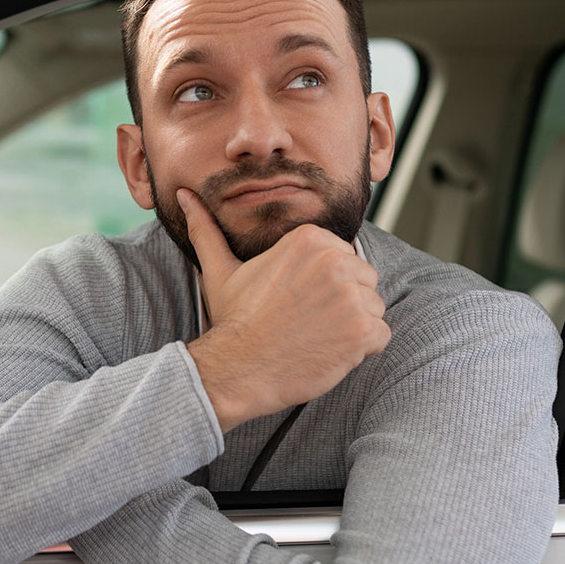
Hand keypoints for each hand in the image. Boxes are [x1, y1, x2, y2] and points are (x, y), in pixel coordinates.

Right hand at [179, 188, 389, 432]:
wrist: (238, 367)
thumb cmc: (233, 321)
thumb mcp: (220, 269)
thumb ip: (206, 229)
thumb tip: (183, 195)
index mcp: (310, 239)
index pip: (344, 258)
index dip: (323, 284)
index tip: (296, 300)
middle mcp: (336, 261)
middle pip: (363, 281)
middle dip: (341, 302)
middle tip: (305, 321)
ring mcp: (353, 296)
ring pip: (373, 308)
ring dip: (352, 326)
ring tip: (315, 336)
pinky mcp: (363, 330)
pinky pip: (381, 336)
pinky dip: (360, 350)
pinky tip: (328, 351)